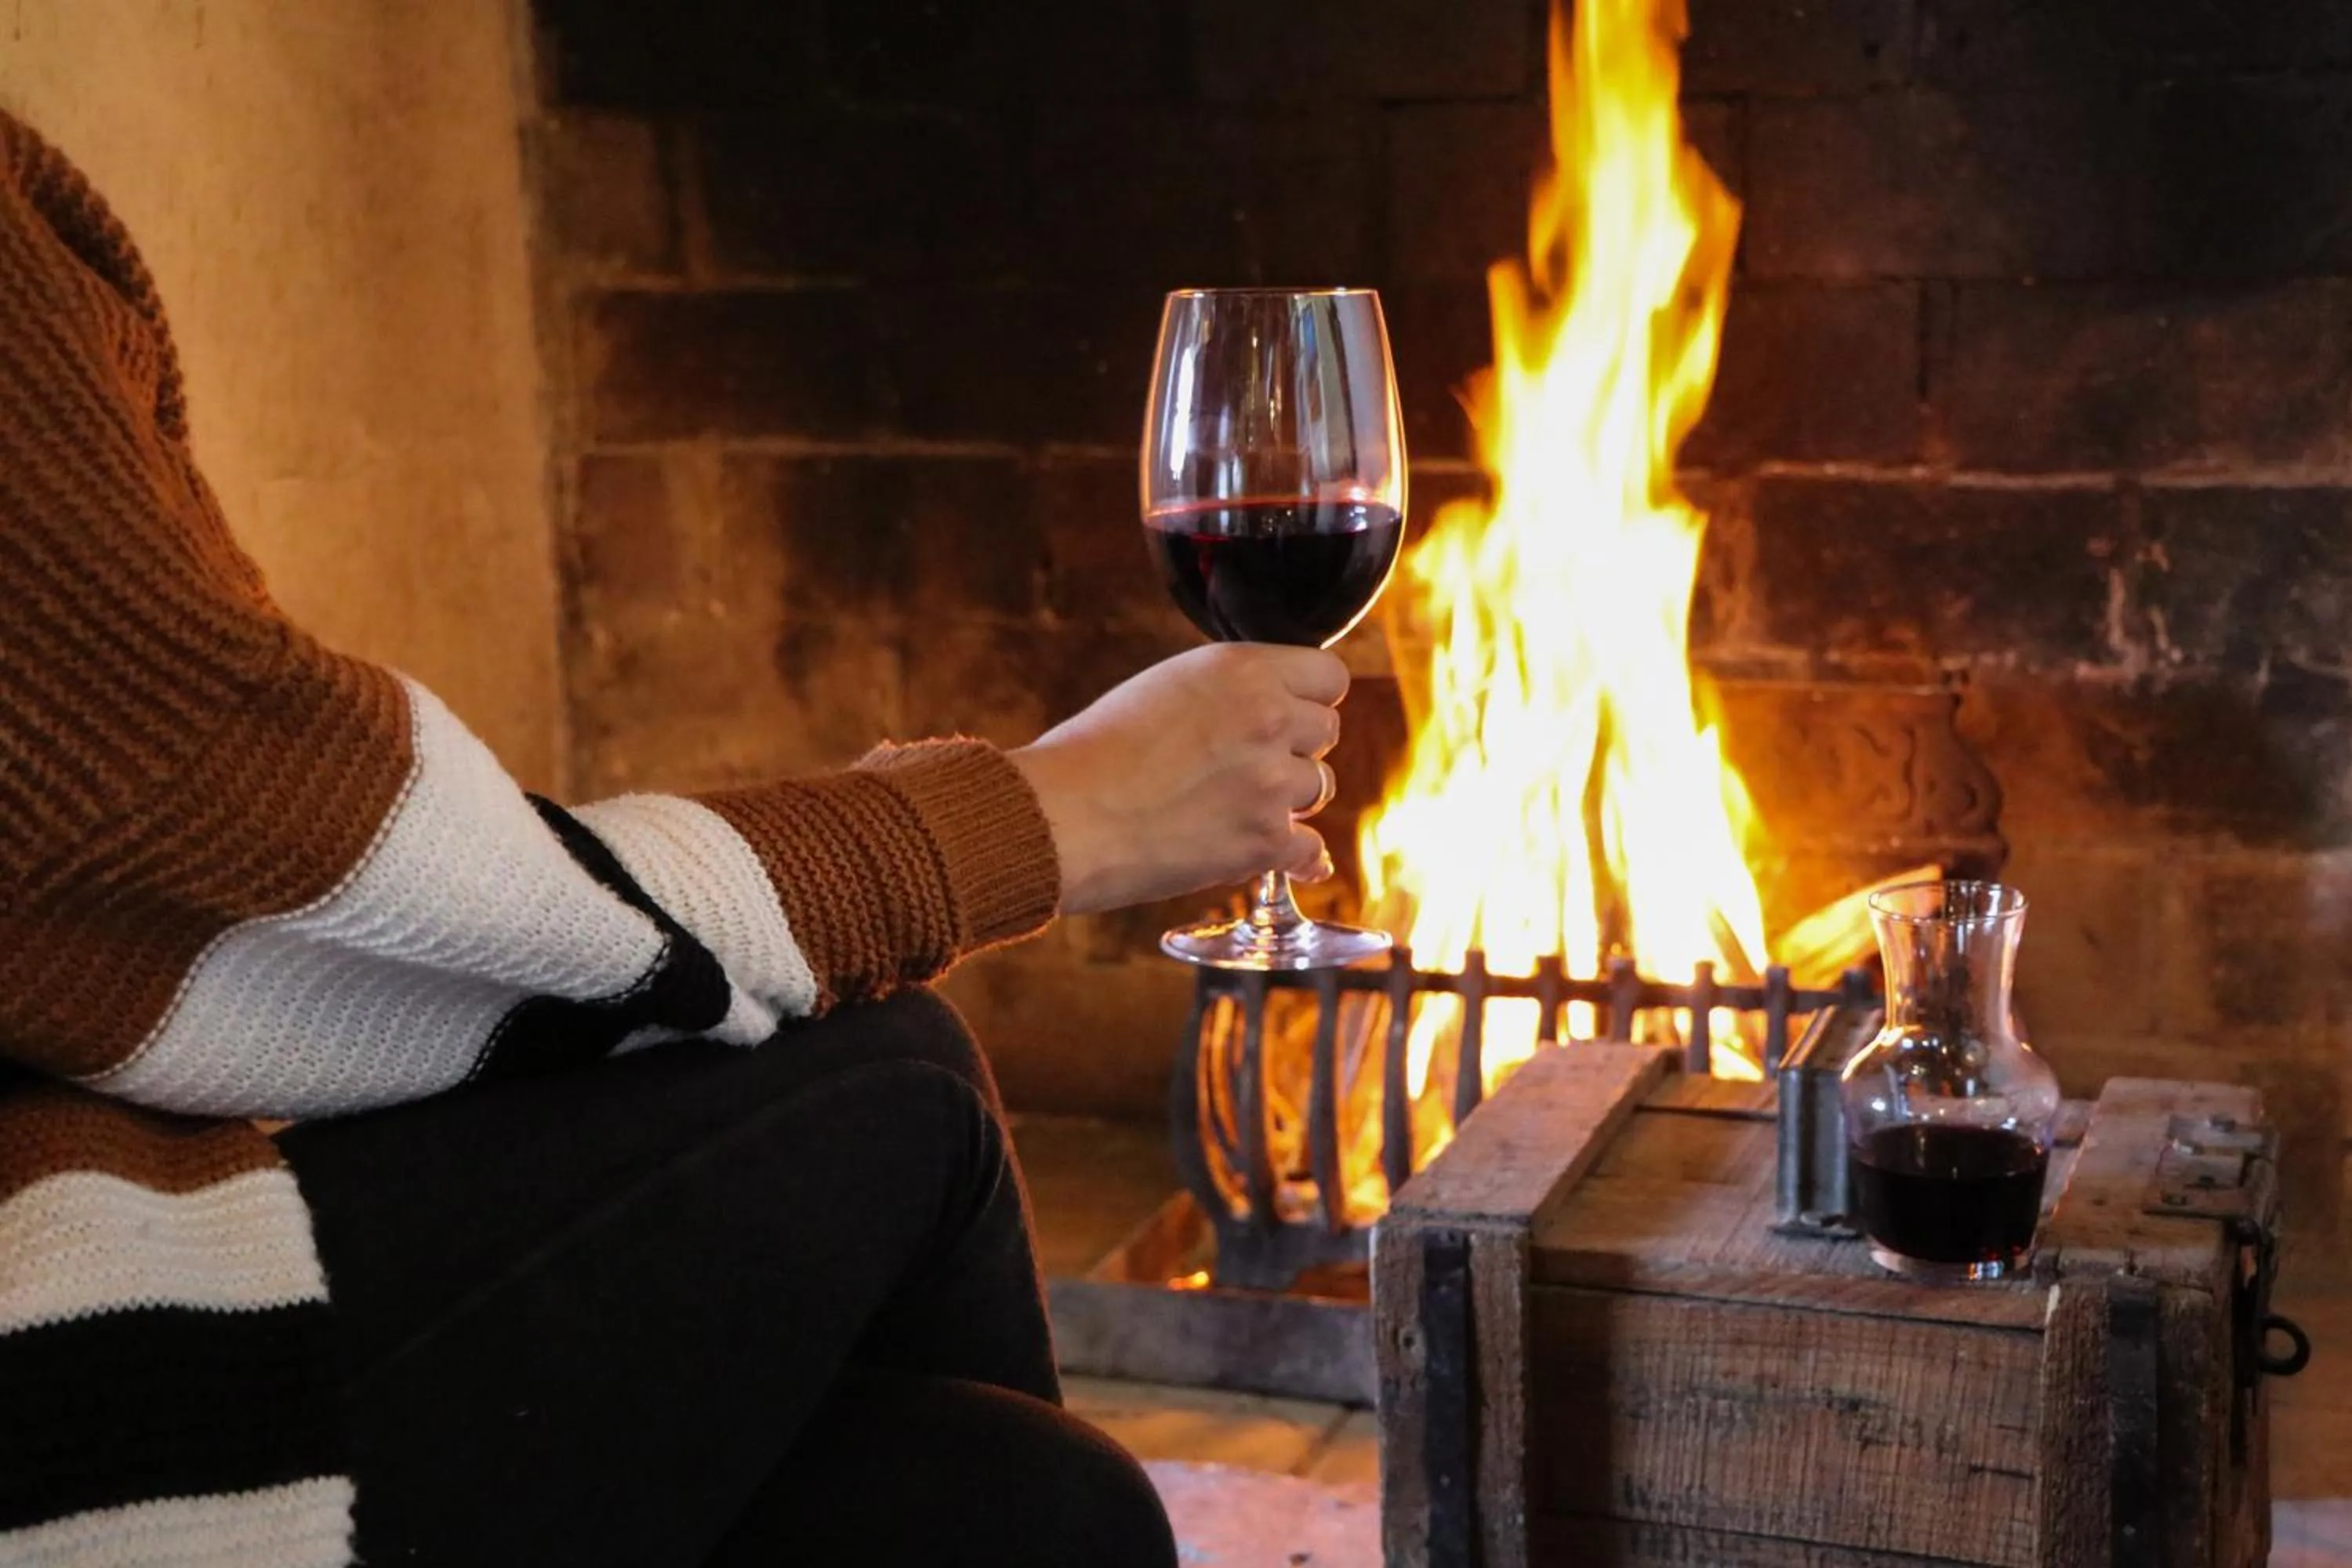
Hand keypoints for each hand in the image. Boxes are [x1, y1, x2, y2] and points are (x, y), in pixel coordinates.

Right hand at [1008, 643, 1349, 915]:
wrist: (1062, 816)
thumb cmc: (1092, 751)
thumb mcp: (1165, 687)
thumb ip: (1227, 691)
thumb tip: (1264, 708)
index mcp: (1243, 670)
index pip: (1328, 677)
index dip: (1308, 699)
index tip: (1289, 717)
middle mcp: (1269, 719)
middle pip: (1326, 733)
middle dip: (1295, 749)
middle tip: (1250, 766)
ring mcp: (1271, 783)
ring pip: (1317, 790)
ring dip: (1286, 801)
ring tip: (1233, 808)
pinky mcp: (1263, 842)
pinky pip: (1310, 851)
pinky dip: (1297, 859)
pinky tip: (1290, 861)